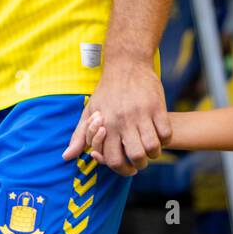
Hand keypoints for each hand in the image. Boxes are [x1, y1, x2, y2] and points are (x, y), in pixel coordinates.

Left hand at [62, 60, 170, 175]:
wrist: (126, 64)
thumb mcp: (89, 111)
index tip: (126, 166)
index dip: (121, 169)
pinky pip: (166, 134)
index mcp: (106, 125)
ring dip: (153, 153)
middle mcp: (123, 121)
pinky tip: (159, 135)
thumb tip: (66, 157)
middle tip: (140, 159)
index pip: (114, 160)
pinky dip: (165, 140)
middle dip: (139, 164)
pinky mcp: (157, 107)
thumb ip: (80, 136)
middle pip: (136, 157)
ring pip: (153, 147)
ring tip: (150, 148)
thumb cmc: (106, 91)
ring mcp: (142, 114)